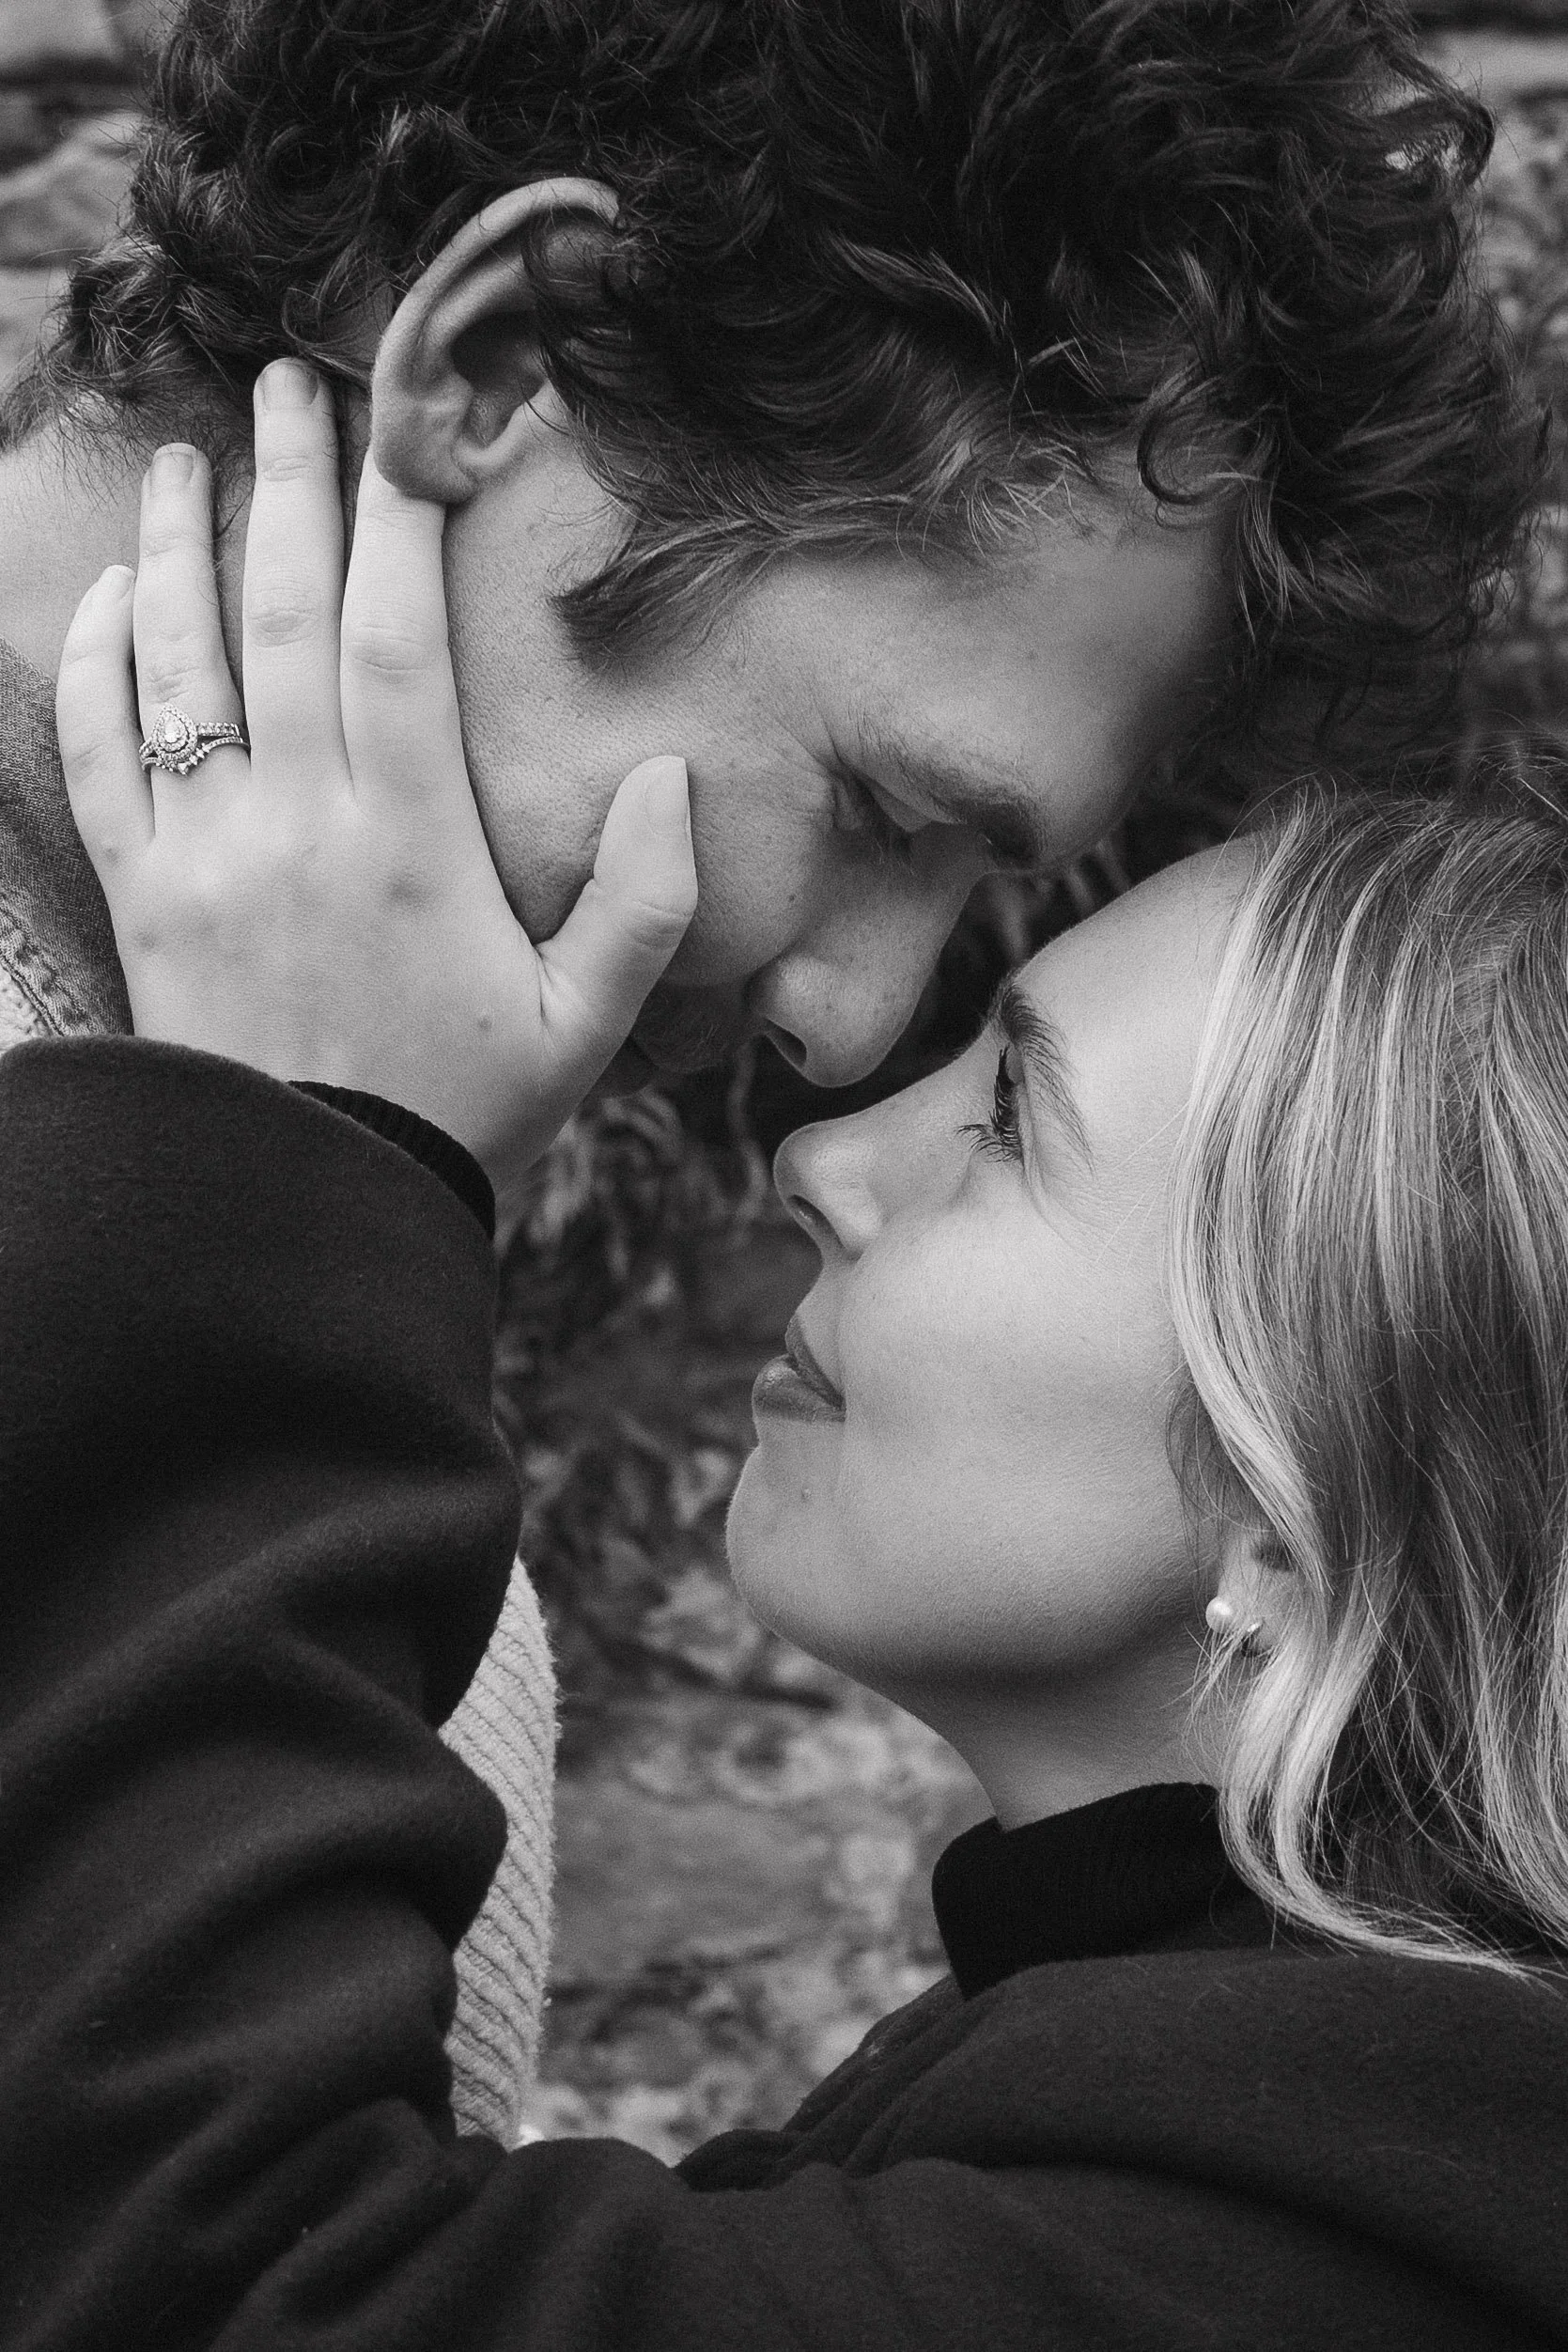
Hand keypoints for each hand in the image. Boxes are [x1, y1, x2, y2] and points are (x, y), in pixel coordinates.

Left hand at [54, 360, 696, 1189]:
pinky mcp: (141, 897)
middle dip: (285, 484)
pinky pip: (101, 754)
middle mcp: (299, 827)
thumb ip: (644, 904)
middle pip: (279, 615)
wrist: (305, 1219)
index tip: (409, 427)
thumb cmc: (458, 1116)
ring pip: (177, 662)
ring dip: (179, 546)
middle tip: (288, 385)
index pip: (397, 640)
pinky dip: (96, 664)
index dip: (400, 520)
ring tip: (188, 458)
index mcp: (412, 846)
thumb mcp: (586, 1028)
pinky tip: (111, 597)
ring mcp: (205, 856)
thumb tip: (672, 774)